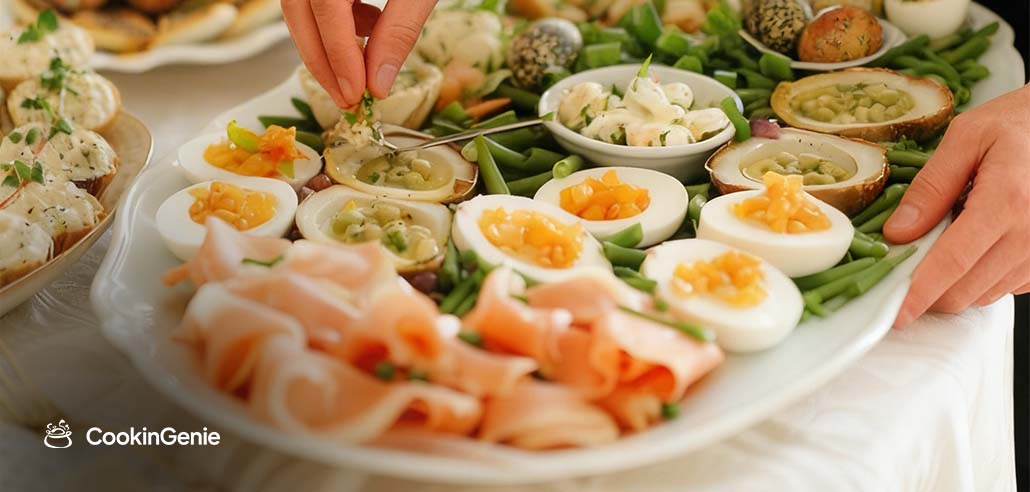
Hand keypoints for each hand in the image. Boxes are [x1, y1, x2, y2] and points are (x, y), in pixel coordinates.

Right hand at [281, 0, 436, 106]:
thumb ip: (400, 31)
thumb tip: (378, 82)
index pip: (324, 6)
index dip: (337, 54)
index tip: (355, 93)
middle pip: (299, 8)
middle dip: (322, 59)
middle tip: (346, 98)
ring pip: (302, 4)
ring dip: (328, 43)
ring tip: (363, 67)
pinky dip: (337, 20)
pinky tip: (369, 29)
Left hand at [885, 84, 1029, 326]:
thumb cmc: (1018, 124)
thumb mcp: (967, 138)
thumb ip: (930, 187)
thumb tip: (898, 233)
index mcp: (1007, 200)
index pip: (953, 262)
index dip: (920, 293)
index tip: (895, 314)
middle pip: (966, 290)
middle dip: (929, 292)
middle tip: (907, 267)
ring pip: (985, 295)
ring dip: (955, 285)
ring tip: (947, 243)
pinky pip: (1007, 287)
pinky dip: (981, 278)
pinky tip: (977, 246)